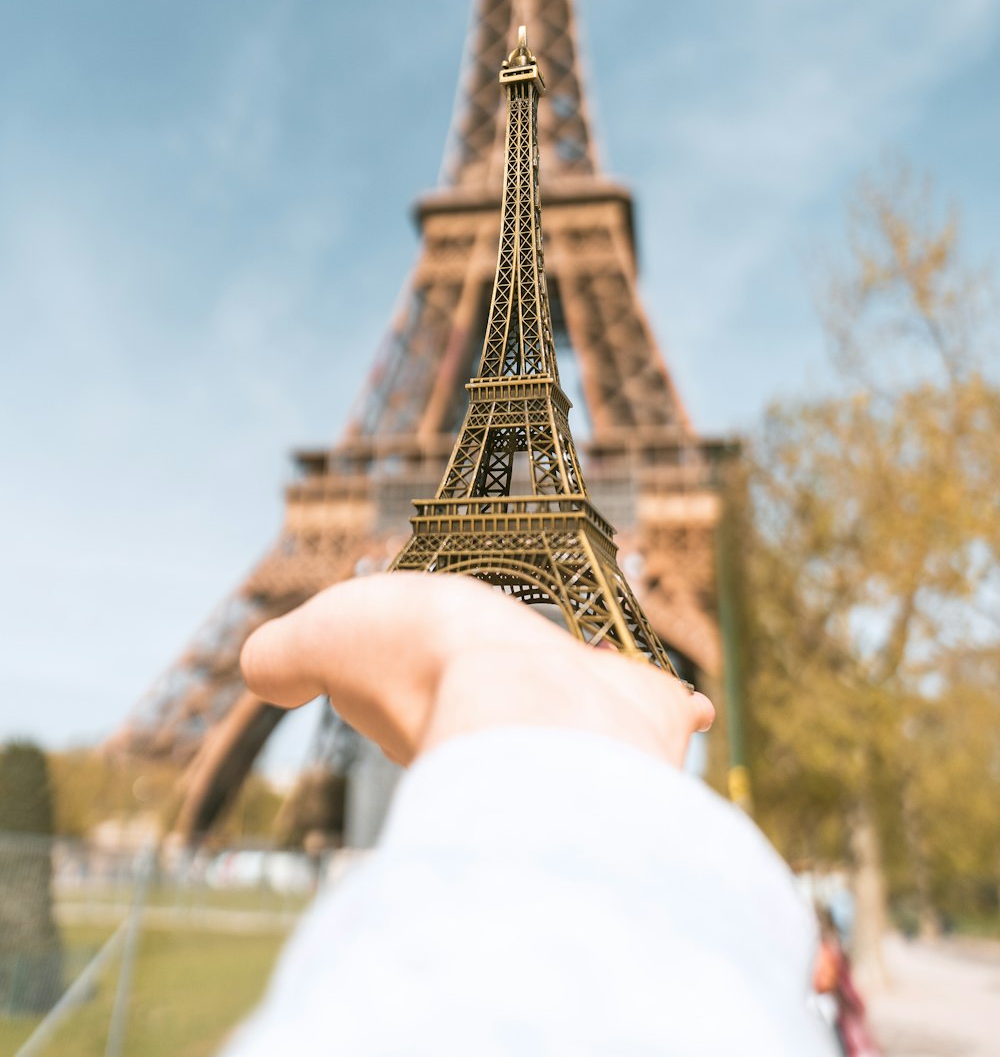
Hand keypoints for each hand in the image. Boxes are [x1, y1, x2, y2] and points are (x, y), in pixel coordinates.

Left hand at [241, 572, 713, 768]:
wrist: (530, 708)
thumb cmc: (424, 669)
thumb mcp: (326, 639)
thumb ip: (285, 654)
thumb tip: (262, 670)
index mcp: (433, 703)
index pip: (423, 694)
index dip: (413, 676)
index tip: (427, 662)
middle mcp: (504, 722)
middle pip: (508, 705)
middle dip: (512, 694)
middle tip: (525, 666)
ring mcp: (577, 720)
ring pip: (588, 707)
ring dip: (597, 699)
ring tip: (607, 678)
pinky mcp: (641, 713)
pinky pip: (664, 708)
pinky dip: (677, 707)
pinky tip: (693, 704)